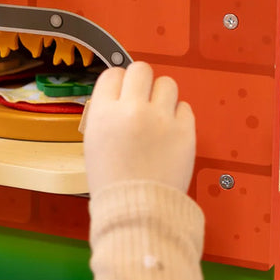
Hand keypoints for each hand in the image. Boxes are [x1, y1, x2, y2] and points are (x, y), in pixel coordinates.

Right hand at [81, 63, 195, 194]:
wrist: (138, 209)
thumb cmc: (113, 183)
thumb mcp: (94, 144)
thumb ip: (106, 116)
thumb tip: (121, 97)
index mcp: (104, 113)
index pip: (113, 74)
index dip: (119, 82)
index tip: (123, 91)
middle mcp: (132, 109)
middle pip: (141, 69)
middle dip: (142, 82)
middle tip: (143, 98)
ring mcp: (161, 119)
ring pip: (167, 83)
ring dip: (163, 96)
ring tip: (159, 115)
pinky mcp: (185, 131)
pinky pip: (185, 107)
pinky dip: (178, 116)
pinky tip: (170, 131)